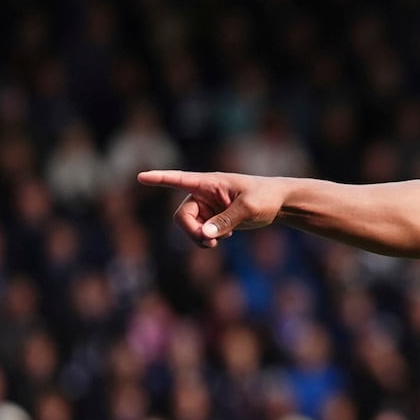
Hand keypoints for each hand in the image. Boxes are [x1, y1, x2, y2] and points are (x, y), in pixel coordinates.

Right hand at [139, 170, 289, 247]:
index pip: (179, 179)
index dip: (160, 179)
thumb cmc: (265, 197)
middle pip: (182, 216)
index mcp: (209, 182)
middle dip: (191, 232)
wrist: (278, 203)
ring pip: (189, 227)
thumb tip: (206, 234)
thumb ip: (227, 220)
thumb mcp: (249, 208)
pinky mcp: (213, 218)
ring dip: (200, 238)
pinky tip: (224, 237)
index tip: (141, 177)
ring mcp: (207, 207)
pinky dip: (207, 239)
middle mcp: (203, 194)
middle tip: (209, 242)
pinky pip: (200, 233)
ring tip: (217, 242)